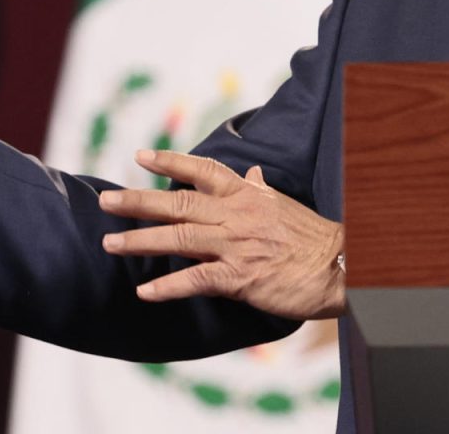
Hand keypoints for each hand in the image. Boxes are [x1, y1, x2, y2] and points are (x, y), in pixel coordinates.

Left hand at [98, 150, 345, 321]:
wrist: (342, 266)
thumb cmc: (315, 238)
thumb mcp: (286, 205)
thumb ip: (262, 190)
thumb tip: (254, 173)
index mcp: (248, 195)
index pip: (203, 172)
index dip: (170, 163)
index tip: (141, 156)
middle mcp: (237, 215)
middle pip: (179, 204)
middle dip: (138, 201)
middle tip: (106, 200)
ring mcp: (237, 246)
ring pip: (179, 238)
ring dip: (140, 240)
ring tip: (110, 242)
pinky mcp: (240, 277)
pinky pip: (196, 279)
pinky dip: (168, 285)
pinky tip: (144, 291)